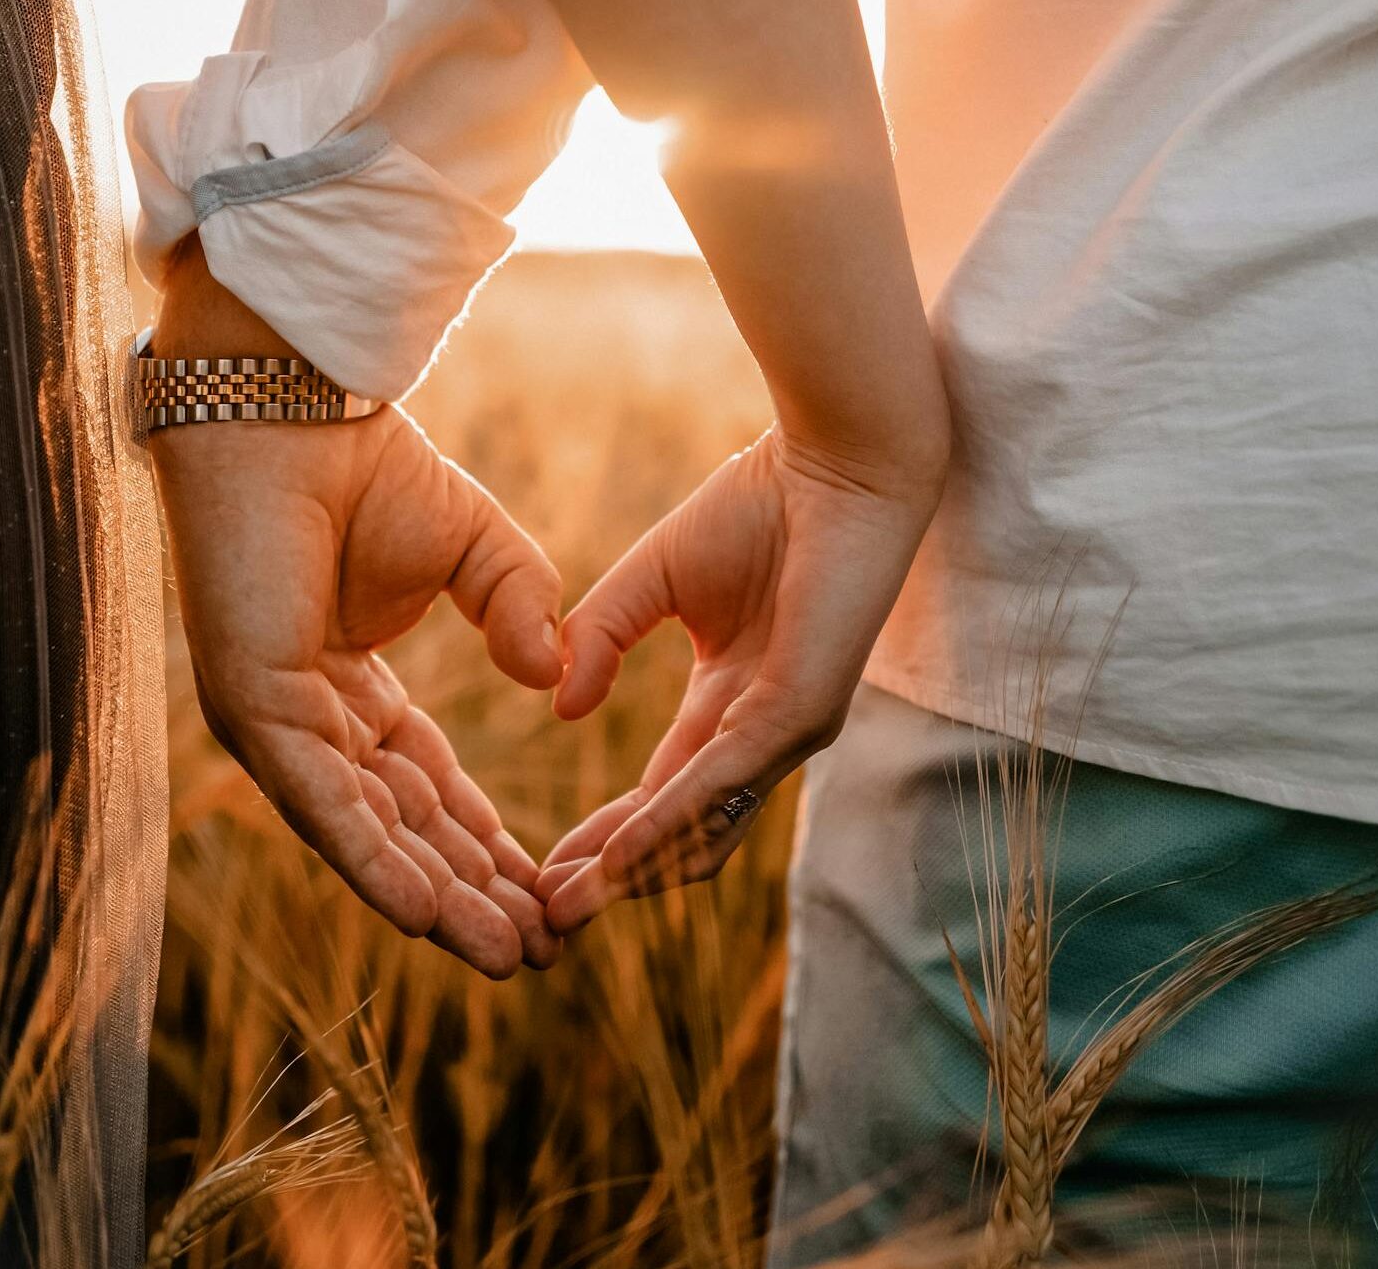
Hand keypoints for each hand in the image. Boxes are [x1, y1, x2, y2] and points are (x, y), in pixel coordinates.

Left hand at [151, 244, 563, 977]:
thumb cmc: (369, 466)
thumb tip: (553, 679)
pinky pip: (323, 801)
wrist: (294, 406)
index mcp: (349, 685)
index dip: (486, 842)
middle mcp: (308, 717)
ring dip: (436, 898)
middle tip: (535, 951)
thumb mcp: (480, 549)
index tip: (545, 893)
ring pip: (365, 831)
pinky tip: (429, 912)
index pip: (425, 785)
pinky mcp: (254, 707)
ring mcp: (275, 720)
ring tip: (506, 954)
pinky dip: (375, 859)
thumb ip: (523, 610)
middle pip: (401, 825)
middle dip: (470, 891)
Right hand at [537, 428, 942, 933]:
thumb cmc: (760, 506)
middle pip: (682, 832)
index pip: (663, 792)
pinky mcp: (800, 712)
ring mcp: (787, 729)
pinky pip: (720, 784)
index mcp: (732, 701)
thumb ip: (601, 638)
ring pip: (702, 829)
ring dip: (631, 872)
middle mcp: (763, 731)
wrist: (833, 460)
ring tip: (566, 904)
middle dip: (613, 877)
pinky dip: (663, 825)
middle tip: (546, 917)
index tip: (545, 872)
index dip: (606, 836)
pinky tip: (615, 853)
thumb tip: (561, 710)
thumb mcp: (652, 580)